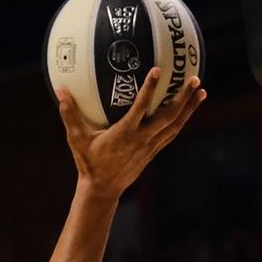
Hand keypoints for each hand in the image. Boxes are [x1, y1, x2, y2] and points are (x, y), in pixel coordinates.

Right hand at [56, 66, 205, 199]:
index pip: (141, 108)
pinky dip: (182, 120)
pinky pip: (172, 133)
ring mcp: (151, 147)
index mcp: (125, 134)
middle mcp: (142, 140)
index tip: (157, 71)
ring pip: (175, 126)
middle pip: (169, 117)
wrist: (103, 190)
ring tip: (201, 92)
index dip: (149, 90)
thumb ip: (69, 114)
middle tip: (194, 79)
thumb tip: (60, 90)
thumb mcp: (76, 139)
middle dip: (183, 98)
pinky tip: (188, 110)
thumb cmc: (88, 163)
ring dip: (189, 109)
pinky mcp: (153, 152)